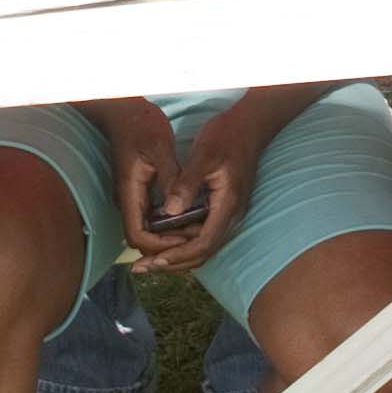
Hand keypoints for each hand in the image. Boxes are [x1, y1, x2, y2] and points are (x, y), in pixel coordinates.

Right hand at [97, 99, 188, 262]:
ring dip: (170, 235)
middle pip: (143, 238)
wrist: (125, 110)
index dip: (160, 246)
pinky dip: (170, 222)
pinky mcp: (139, 190)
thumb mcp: (160, 147)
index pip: (137, 236)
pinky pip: (152, 216)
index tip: (186, 240)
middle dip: (168, 246)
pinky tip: (191, 215)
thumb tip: (175, 208)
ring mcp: (132, 196)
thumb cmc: (141, 124)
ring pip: (148, 229)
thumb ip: (169, 178)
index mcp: (129, 192)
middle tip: (198, 240)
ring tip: (199, 230)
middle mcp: (127, 199)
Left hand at [137, 110, 265, 275]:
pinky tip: (165, 238)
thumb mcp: (203, 156)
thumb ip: (186, 184)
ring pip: (203, 245)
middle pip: (203, 252)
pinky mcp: (224, 207)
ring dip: (177, 255)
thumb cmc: (225, 136)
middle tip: (142, 267)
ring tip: (148, 257)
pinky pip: (204, 233)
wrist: (249, 125)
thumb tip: (169, 212)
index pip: (203, 243)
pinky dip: (184, 241)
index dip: (177, 255)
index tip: (153, 261)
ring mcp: (230, 212)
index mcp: (227, 204)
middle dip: (173, 263)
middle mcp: (232, 214)